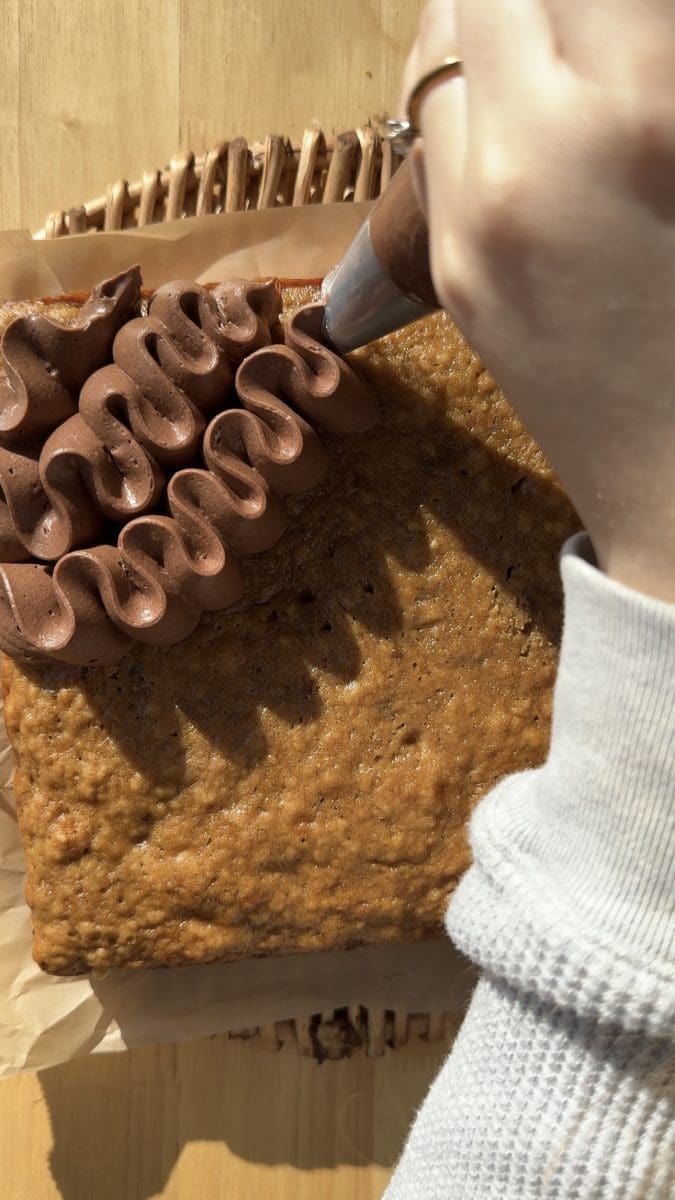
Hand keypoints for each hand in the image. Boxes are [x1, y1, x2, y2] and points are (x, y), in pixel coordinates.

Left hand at [402, 0, 674, 602]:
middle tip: (590, 20)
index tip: (617, 13)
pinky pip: (430, 127)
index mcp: (632, 113)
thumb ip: (653, 69)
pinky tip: (527, 107)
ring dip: (491, 16)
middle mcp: (524, 153)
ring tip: (555, 36)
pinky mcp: (447, 269)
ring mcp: (468, 220)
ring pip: (439, 40)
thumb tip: (627, 35)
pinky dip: (469, 86)